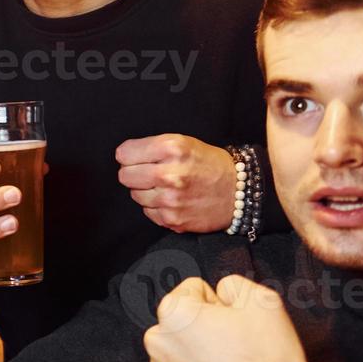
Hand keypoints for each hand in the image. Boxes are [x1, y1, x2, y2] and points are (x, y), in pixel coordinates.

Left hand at [116, 134, 236, 232]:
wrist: (239, 192)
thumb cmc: (209, 164)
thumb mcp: (184, 142)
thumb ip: (152, 147)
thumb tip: (123, 156)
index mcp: (171, 149)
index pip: (124, 154)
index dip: (130, 156)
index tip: (138, 157)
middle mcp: (169, 174)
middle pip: (125, 176)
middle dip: (134, 173)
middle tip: (151, 172)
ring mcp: (170, 199)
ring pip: (135, 194)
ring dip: (146, 191)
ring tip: (167, 186)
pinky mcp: (172, 219)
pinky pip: (148, 211)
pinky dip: (156, 206)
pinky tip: (173, 200)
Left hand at [145, 275, 313, 361]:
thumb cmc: (268, 358)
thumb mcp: (260, 299)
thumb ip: (232, 284)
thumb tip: (222, 291)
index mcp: (173, 313)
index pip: (194, 288)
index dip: (221, 302)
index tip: (235, 320)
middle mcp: (158, 342)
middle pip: (185, 318)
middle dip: (207, 324)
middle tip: (236, 342)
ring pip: (184, 345)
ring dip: (203, 349)